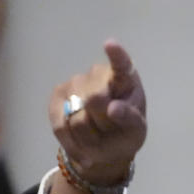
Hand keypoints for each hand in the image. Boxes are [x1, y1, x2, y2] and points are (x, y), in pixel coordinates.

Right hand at [47, 40, 146, 193]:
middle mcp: (99, 75)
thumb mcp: (136, 131)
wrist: (104, 147)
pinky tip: (83, 149)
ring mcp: (76, 83)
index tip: (110, 44)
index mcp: (125, 79)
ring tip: (97, 139)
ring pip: (76, 116)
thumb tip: (113, 108)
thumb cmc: (125, 133)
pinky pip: (61, 125)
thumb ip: (130, 119)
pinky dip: (72, 143)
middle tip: (110, 130)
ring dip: (88, 137)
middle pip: (95, 98)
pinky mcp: (57, 96)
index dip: (116, 56)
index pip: (122, 65)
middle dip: (102, 122)